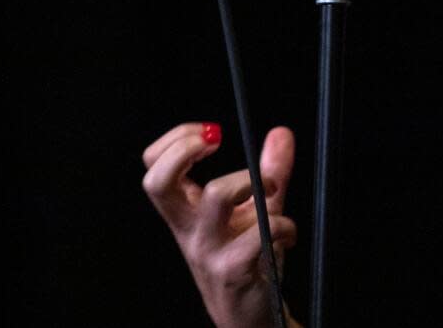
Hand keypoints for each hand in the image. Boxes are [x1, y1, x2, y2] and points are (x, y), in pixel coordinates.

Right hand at [142, 123, 297, 327]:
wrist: (250, 315)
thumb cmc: (248, 258)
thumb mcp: (256, 209)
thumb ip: (269, 170)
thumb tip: (282, 132)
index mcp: (186, 212)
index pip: (153, 168)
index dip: (176, 141)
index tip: (210, 132)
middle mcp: (188, 230)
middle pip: (158, 183)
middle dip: (185, 150)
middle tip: (218, 141)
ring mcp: (207, 250)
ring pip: (216, 194)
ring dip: (253, 181)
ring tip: (270, 192)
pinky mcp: (233, 269)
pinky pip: (260, 231)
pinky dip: (285, 225)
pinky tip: (289, 234)